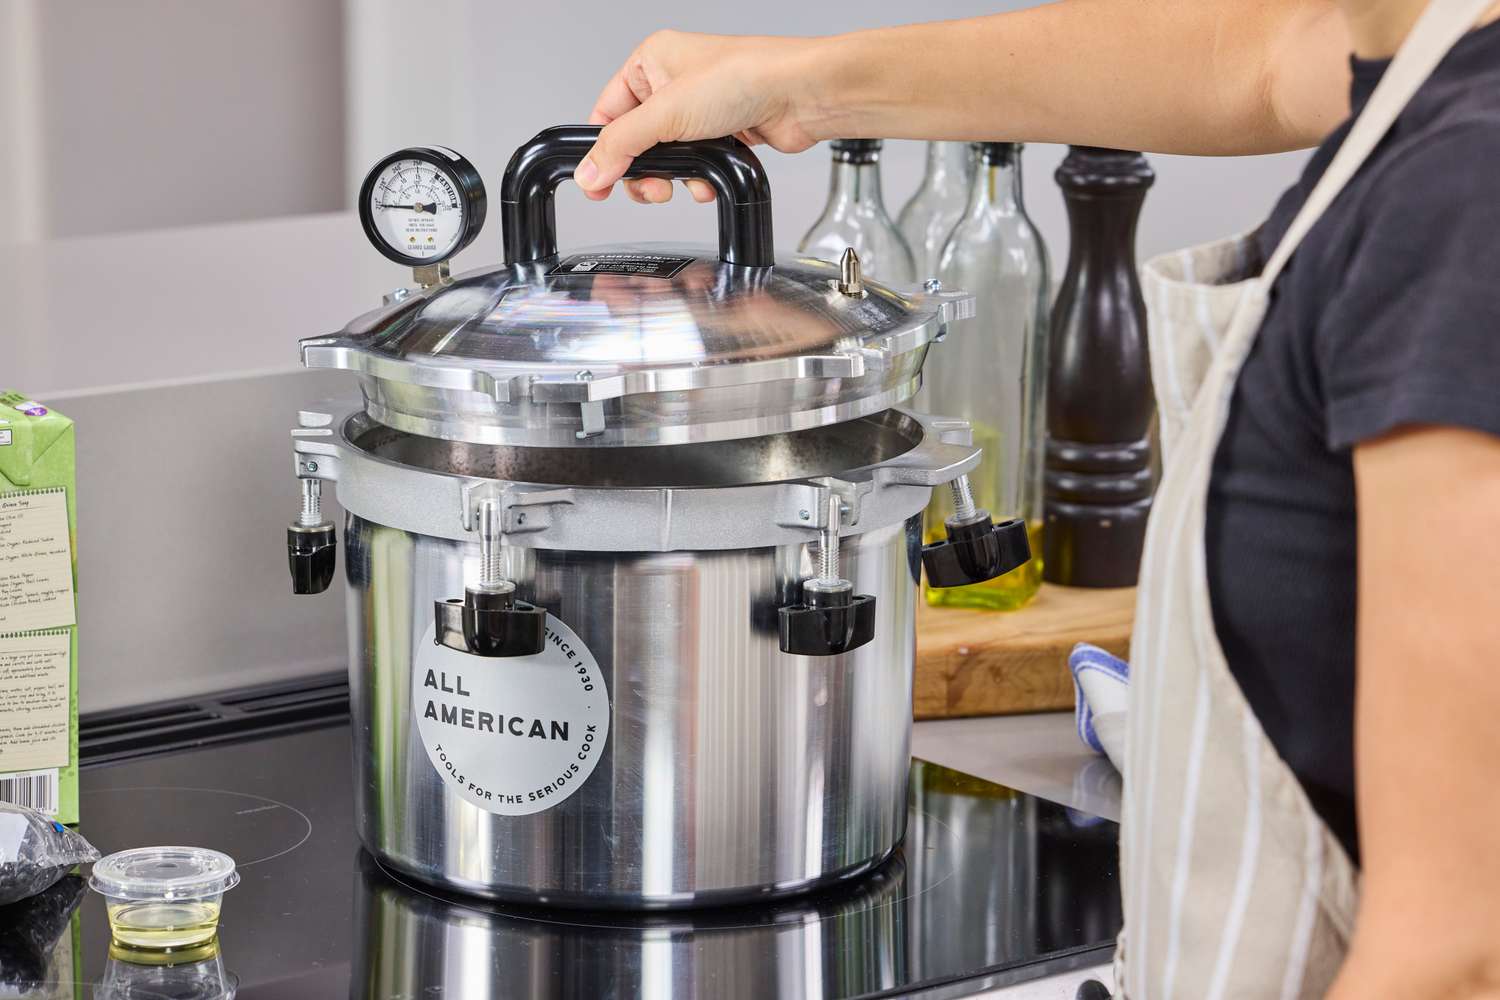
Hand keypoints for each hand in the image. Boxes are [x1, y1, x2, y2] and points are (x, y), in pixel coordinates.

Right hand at [576, 31, 829, 204]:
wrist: (799, 95)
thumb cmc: (744, 77)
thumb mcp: (666, 113)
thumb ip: (622, 146)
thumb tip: (590, 171)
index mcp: (651, 61)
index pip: (608, 112)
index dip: (601, 150)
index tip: (596, 182)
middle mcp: (673, 82)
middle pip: (636, 141)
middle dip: (642, 171)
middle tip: (650, 189)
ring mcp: (699, 109)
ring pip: (667, 158)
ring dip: (674, 178)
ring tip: (681, 185)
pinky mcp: (722, 132)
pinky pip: (696, 165)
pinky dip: (700, 179)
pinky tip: (708, 181)